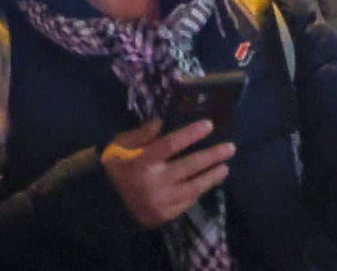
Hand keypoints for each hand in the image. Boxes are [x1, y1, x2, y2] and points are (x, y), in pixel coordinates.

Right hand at [101, 119, 234, 228]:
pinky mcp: (163, 215)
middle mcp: (152, 183)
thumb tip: (161, 122)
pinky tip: (209, 181)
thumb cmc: (118, 166)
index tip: (209, 124)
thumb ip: (141, 133)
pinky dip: (200, 191)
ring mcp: (159, 201)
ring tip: (225, 167)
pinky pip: (187, 202)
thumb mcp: (120, 145)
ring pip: (193, 187)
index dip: (190, 134)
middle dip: (212, 156)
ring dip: (212, 176)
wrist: (105, 202)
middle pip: (189, 166)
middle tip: (231, 148)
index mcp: (141, 162)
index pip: (170, 144)